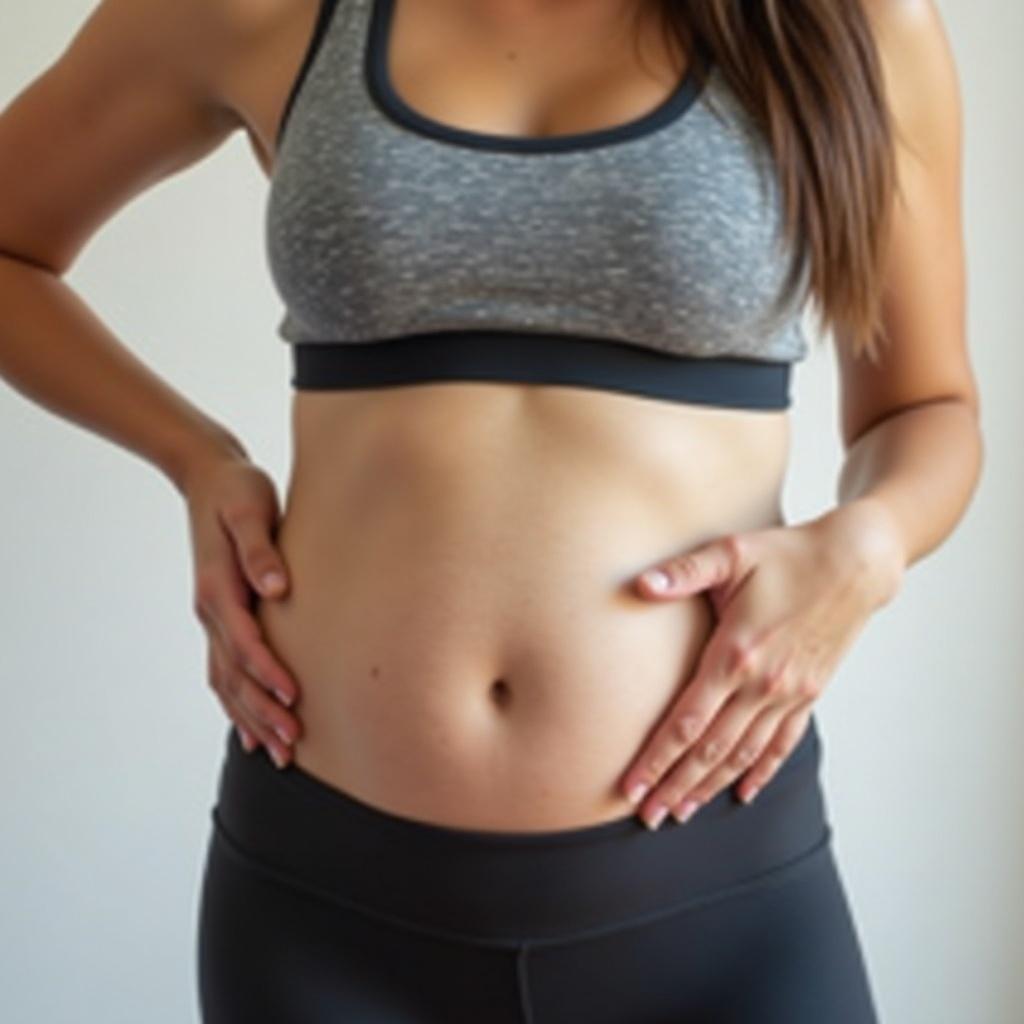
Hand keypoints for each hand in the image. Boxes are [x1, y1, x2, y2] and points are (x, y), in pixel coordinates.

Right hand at [182, 451, 301, 767]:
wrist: (209, 476)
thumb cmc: (237, 490)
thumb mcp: (250, 509)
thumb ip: (260, 548)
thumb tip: (275, 587)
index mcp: (218, 588)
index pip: (243, 642)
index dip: (268, 672)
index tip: (295, 697)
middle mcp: (210, 610)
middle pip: (233, 674)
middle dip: (263, 712)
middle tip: (293, 745)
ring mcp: (211, 617)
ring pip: (226, 681)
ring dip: (251, 718)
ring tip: (278, 752)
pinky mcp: (220, 616)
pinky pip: (224, 671)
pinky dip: (236, 703)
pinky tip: (250, 730)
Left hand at [618, 502, 904, 829]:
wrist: (855, 562)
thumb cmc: (787, 553)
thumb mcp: (731, 553)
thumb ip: (683, 572)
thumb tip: (640, 584)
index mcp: (735, 652)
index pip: (686, 721)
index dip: (656, 758)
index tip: (631, 787)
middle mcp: (762, 683)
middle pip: (710, 749)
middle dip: (675, 786)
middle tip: (646, 817)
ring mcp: (789, 693)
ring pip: (743, 754)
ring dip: (710, 786)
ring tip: (681, 812)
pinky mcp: (810, 694)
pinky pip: (782, 743)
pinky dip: (761, 771)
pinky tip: (743, 793)